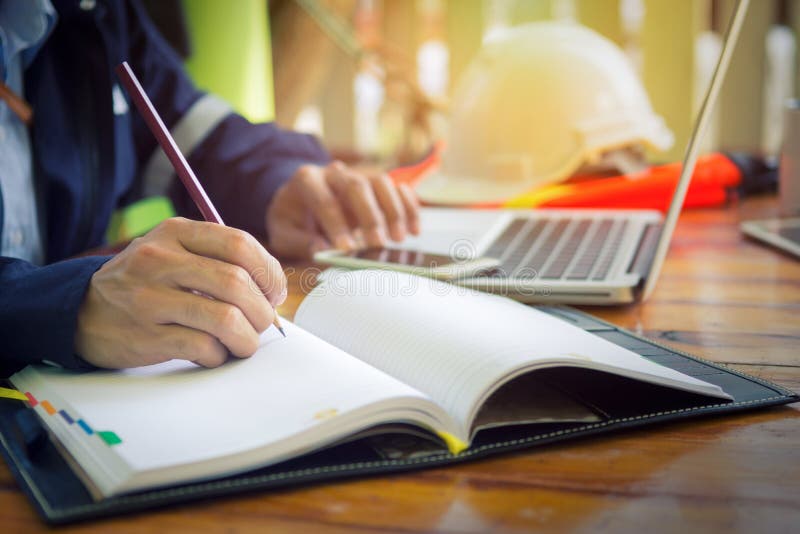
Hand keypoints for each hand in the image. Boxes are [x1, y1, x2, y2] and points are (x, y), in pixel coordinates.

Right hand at [75, 218, 286, 367]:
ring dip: (247, 338)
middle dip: (262, 310)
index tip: (274, 293)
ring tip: (244, 343)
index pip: (240, 245)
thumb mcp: (173, 251)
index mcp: (176, 232)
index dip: (269, 272)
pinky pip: (203, 347)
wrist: (80, 311)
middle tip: (263, 323)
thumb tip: (273, 292)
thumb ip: (218, 260)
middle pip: (237, 283)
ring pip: (225, 318)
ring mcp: (149, 298)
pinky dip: (219, 355)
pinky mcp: (144, 335)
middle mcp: (160, 259)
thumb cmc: (145, 282)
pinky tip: (214, 353)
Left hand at [266, 161, 419, 258]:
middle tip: (378, 244)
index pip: (324, 200)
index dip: (336, 224)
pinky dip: (409, 207)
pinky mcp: (375, 184)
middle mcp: (334, 172)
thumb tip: (321, 248)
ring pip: (382, 182)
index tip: (347, 248)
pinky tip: (414, 230)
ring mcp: (358, 175)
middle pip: (357, 186)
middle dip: (370, 216)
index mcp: (307, 180)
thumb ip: (299, 241)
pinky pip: (398, 188)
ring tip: (399, 239)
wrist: (300, 202)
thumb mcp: (283, 232)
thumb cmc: (292, 219)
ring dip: (394, 211)